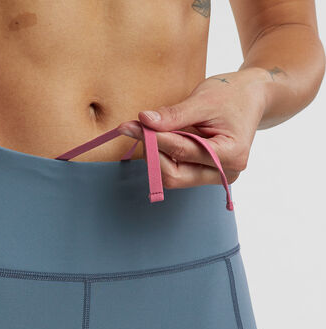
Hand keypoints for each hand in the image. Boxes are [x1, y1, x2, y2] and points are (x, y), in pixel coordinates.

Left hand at [117, 68, 269, 189]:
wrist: (252, 97)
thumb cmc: (232, 94)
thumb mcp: (204, 99)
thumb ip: (174, 114)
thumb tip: (144, 121)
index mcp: (232, 155)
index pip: (183, 152)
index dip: (155, 139)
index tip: (133, 125)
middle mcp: (224, 173)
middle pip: (174, 176)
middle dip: (153, 153)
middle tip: (137, 128)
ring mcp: (215, 177)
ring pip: (172, 177)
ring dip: (156, 155)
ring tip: (152, 129)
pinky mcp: (205, 174)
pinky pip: (176, 172)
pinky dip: (164, 156)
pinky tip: (161, 138)